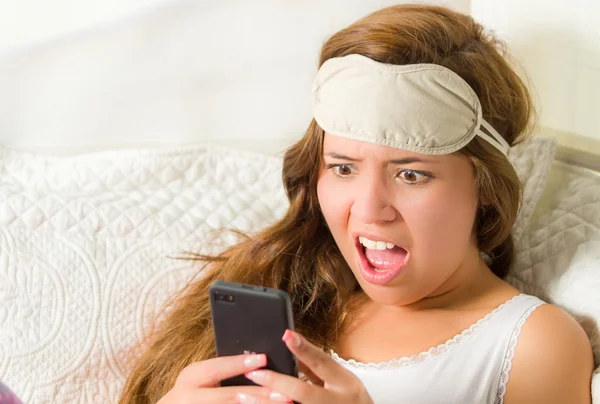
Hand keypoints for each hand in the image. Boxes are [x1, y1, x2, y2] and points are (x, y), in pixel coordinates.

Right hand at [157, 353, 290, 403]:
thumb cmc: (193, 389)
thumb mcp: (199, 376)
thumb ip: (220, 370)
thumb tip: (256, 360)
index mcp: (190, 378)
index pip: (217, 369)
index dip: (239, 364)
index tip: (263, 359)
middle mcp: (190, 398)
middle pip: (228, 397)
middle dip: (258, 394)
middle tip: (284, 393)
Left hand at [242, 330, 373, 403]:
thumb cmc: (350, 401)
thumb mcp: (340, 380)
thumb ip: (315, 366)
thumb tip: (290, 349)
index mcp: (344, 383)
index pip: (322, 362)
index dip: (303, 349)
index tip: (285, 335)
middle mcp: (333, 402)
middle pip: (302, 392)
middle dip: (276, 382)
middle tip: (253, 373)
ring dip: (265, 403)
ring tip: (243, 396)